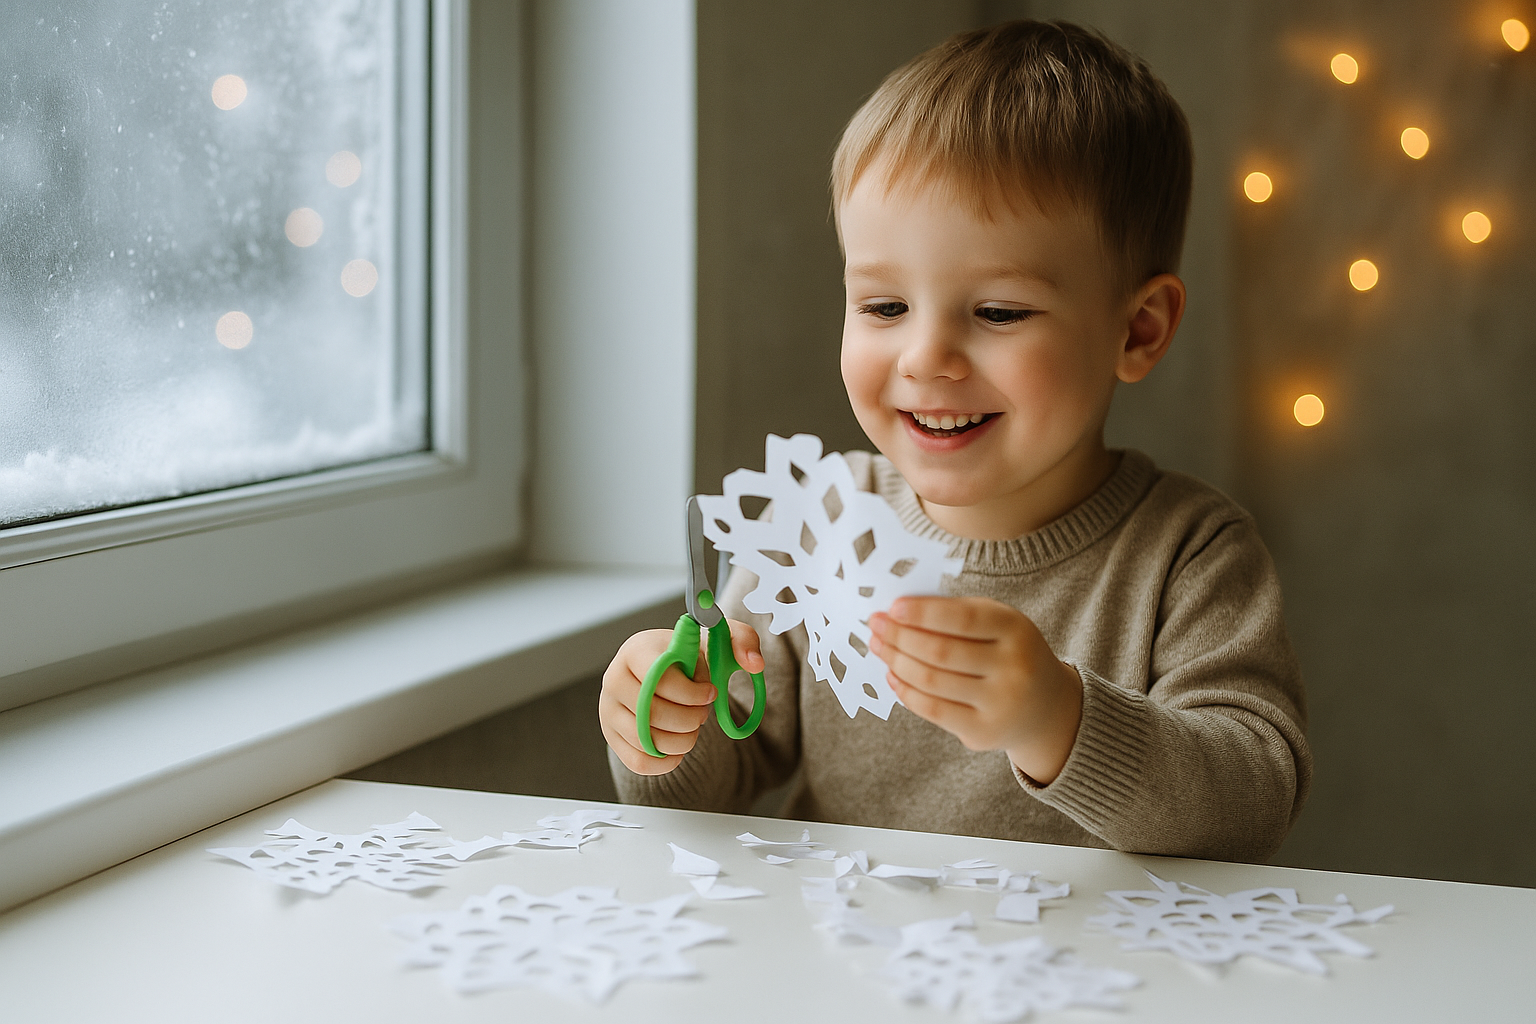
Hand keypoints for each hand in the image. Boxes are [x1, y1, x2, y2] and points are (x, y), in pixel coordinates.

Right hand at [600, 619, 765, 775]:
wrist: (666, 671)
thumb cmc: (690, 656)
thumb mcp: (718, 639)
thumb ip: (743, 641)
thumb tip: (754, 663)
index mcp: (636, 650)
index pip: (659, 679)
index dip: (692, 693)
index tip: (711, 692)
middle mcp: (614, 679)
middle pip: (652, 713)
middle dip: (690, 718)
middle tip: (702, 711)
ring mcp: (608, 710)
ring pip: (646, 740)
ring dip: (682, 740)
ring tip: (691, 725)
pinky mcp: (612, 736)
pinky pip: (639, 762)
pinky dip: (666, 761)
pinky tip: (679, 744)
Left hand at [867, 596, 1081, 783]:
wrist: (1047, 706)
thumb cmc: (1008, 652)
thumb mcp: (998, 624)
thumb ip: (955, 613)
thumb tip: (898, 611)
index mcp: (1016, 629)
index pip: (963, 618)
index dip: (923, 613)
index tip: (892, 607)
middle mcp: (1014, 667)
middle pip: (941, 651)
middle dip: (900, 636)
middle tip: (874, 624)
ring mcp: (1000, 704)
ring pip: (932, 681)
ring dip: (896, 661)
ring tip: (878, 646)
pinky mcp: (983, 732)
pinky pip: (933, 710)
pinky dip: (906, 691)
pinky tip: (892, 674)